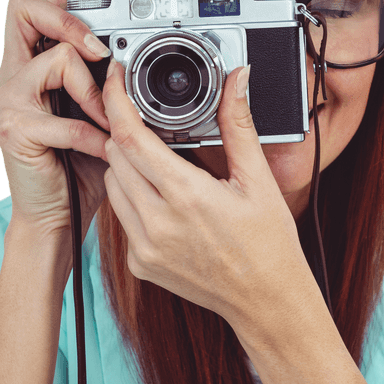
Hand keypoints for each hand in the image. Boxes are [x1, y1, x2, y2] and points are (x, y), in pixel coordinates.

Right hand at [0, 0, 131, 241]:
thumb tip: (151, 58)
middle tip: (101, 49)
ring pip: (56, 59)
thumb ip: (114, 83)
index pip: (46, 1)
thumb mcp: (104, 113)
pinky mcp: (14, 129)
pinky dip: (95, 137)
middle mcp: (15, 72)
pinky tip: (106, 151)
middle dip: (70, 18)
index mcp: (36, 61)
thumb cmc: (82, 165)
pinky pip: (66, 120)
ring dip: (93, 92)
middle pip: (24, 7)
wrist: (56, 216)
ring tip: (108, 123)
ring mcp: (10, 98)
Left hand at [101, 60, 312, 325]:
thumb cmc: (269, 245)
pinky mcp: (140, 265)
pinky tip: (164, 203)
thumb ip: (238, 125)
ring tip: (161, 166)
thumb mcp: (258, 181)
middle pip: (115, 157)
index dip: (117, 102)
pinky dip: (134, 201)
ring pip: (113, 187)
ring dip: (127, 167)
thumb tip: (236, 80)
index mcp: (187, 196)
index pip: (130, 137)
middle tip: (151, 126)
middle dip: (127, 134)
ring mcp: (145, 248)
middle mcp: (158, 224)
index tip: (118, 81)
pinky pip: (122, 219)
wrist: (267, 302)